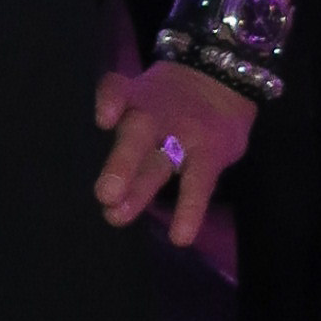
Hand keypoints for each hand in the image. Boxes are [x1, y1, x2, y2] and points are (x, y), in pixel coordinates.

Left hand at [94, 57, 258, 248]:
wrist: (223, 83)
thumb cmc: (168, 100)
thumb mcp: (142, 98)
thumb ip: (117, 127)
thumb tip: (98, 176)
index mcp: (134, 98)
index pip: (117, 89)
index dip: (110, 100)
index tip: (104, 119)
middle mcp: (156, 115)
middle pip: (137, 134)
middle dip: (121, 163)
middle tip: (105, 194)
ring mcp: (185, 134)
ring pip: (160, 162)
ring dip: (139, 189)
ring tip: (116, 216)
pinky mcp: (210, 156)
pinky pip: (199, 185)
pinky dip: (190, 210)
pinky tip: (181, 236)